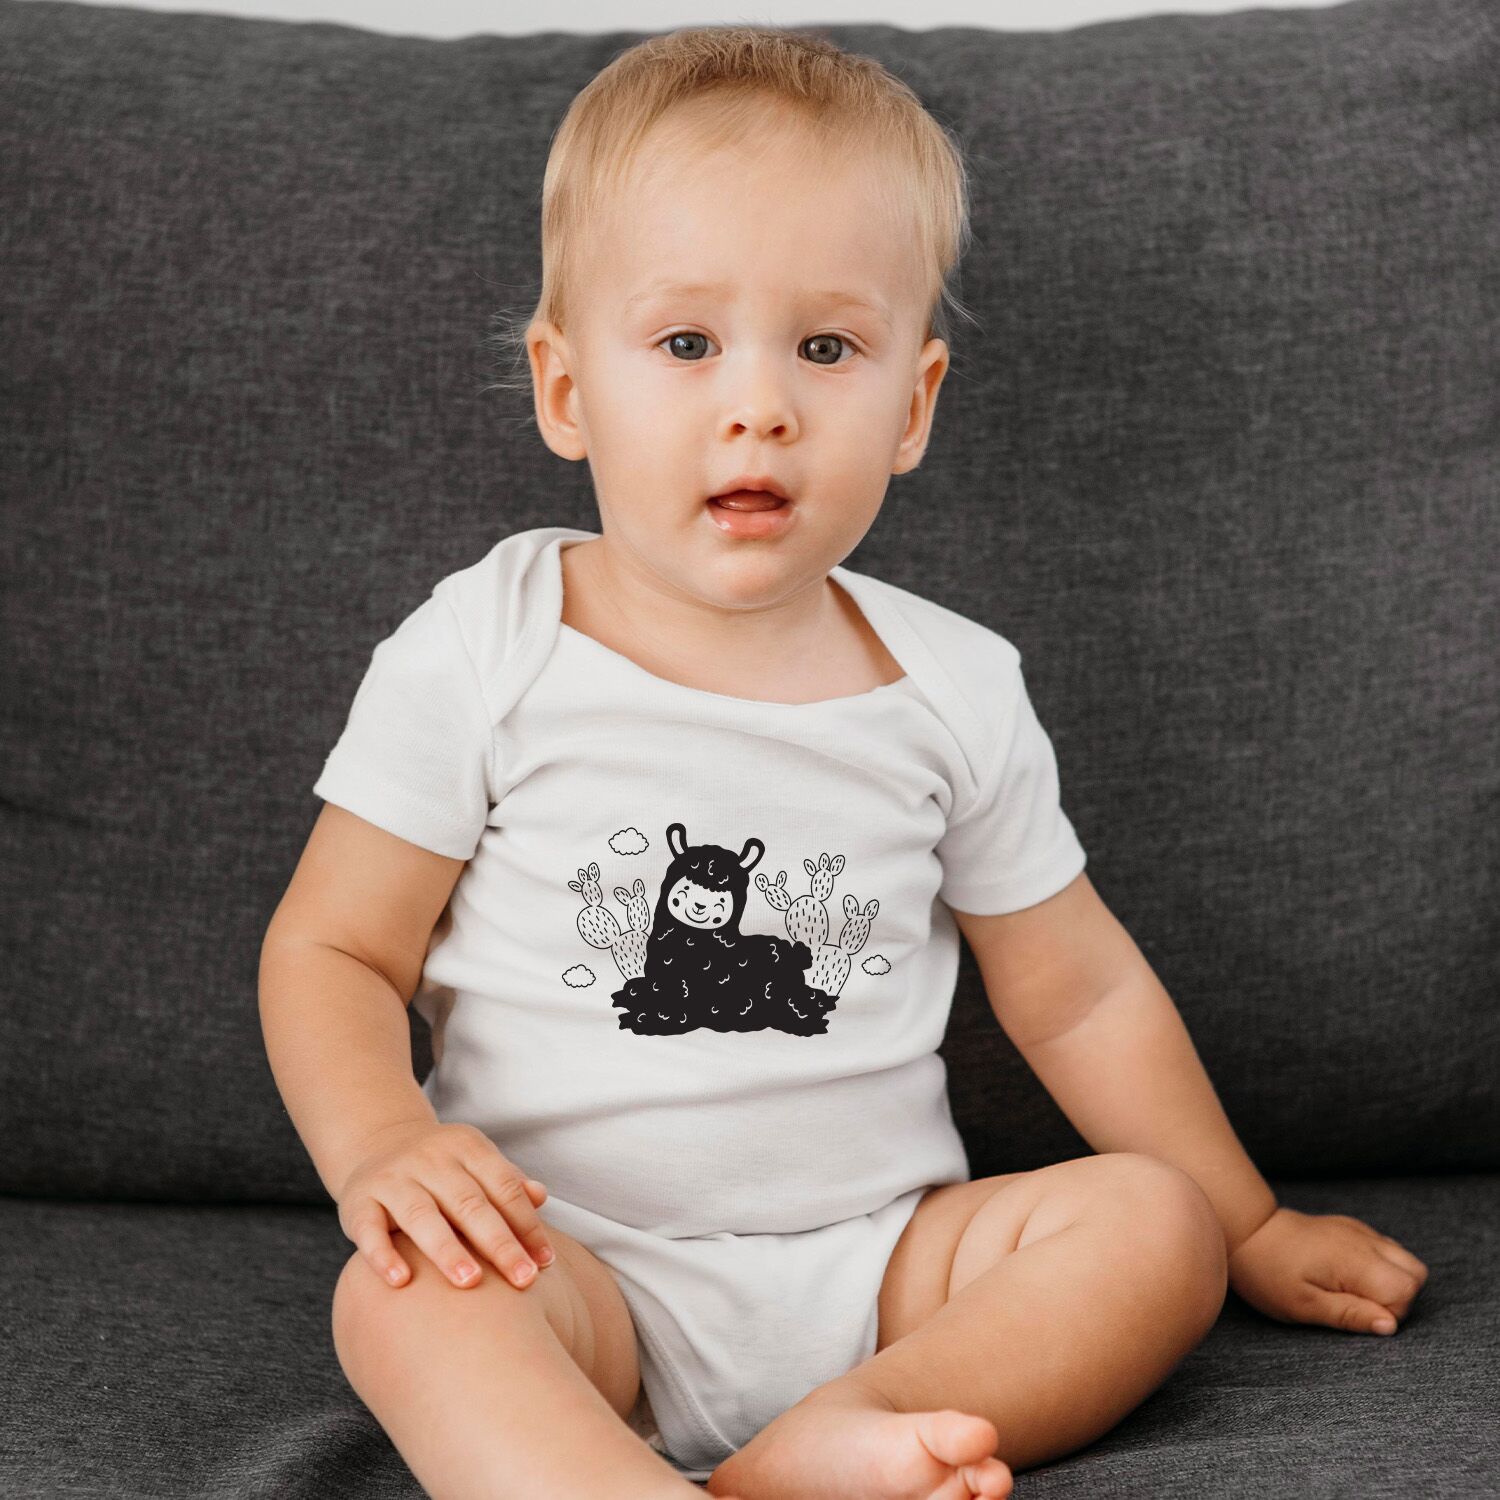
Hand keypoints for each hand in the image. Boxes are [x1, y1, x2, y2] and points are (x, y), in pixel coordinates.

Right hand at [337, 1118, 555, 1290]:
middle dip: (498, 1243)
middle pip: (468, 1203)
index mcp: (467, 1147)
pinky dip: (383, 1255)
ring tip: (471, 1282)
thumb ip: (507, 1183)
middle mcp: (430, 1158)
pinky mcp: (358, 1202)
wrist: (377, 1143)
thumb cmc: (442, 1168)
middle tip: (522, 1280)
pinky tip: (401, 1281)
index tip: (544, 1263)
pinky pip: (369, 1229)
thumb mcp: (476, 1164)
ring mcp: (392, 1178)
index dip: (526, 1224)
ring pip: (421, 1215)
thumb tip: (541, 1196)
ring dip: (447, 1250)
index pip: (503, 1186)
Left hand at [1228, 1206, 1427, 1335]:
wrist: (1246, 1231)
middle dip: (1399, 1297)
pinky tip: (1349, 1274)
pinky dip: (1380, 1266)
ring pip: (1405, 1259)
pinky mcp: (1351, 1227)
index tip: (1355, 1313)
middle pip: (1416, 1273)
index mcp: (1354, 1260)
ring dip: (1392, 1281)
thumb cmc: (1269, 1273)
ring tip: (1353, 1290)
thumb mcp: (1304, 1305)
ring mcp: (1359, 1231)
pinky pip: (1385, 1248)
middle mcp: (1363, 1240)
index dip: (1388, 1312)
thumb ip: (1350, 1314)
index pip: (1405, 1290)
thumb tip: (1391, 1326)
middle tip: (1357, 1304)